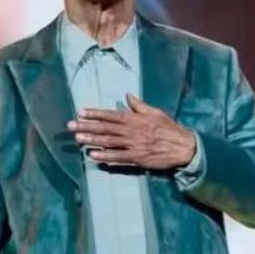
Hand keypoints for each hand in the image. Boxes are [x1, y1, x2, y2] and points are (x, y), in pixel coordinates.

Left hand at [67, 94, 196, 170]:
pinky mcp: (137, 158)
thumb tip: (128, 95)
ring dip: (92, 140)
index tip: (80, 112)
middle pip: (105, 128)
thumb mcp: (155, 112)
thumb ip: (139, 105)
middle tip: (70, 126)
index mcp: (135, 119)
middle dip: (87, 126)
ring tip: (77, 139)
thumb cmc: (168, 128)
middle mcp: (131, 131)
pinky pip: (118, 157)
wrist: (184, 146)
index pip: (110, 115)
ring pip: (108, 142)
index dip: (94, 113)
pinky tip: (92, 155)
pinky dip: (105, 156)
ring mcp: (133, 145)